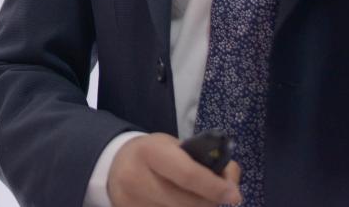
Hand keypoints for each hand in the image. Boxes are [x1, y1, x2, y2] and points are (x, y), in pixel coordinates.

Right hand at [108, 133, 241, 205]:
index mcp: (150, 153)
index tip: (235, 195)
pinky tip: (185, 205)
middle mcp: (138, 181)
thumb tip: (231, 182)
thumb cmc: (152, 153)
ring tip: (201, 198)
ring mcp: (133, 205)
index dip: (214, 187)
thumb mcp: (173, 146)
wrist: (114, 168)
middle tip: (222, 195)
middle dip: (212, 201)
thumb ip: (201, 160)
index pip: (188, 175)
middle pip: (188, 203)